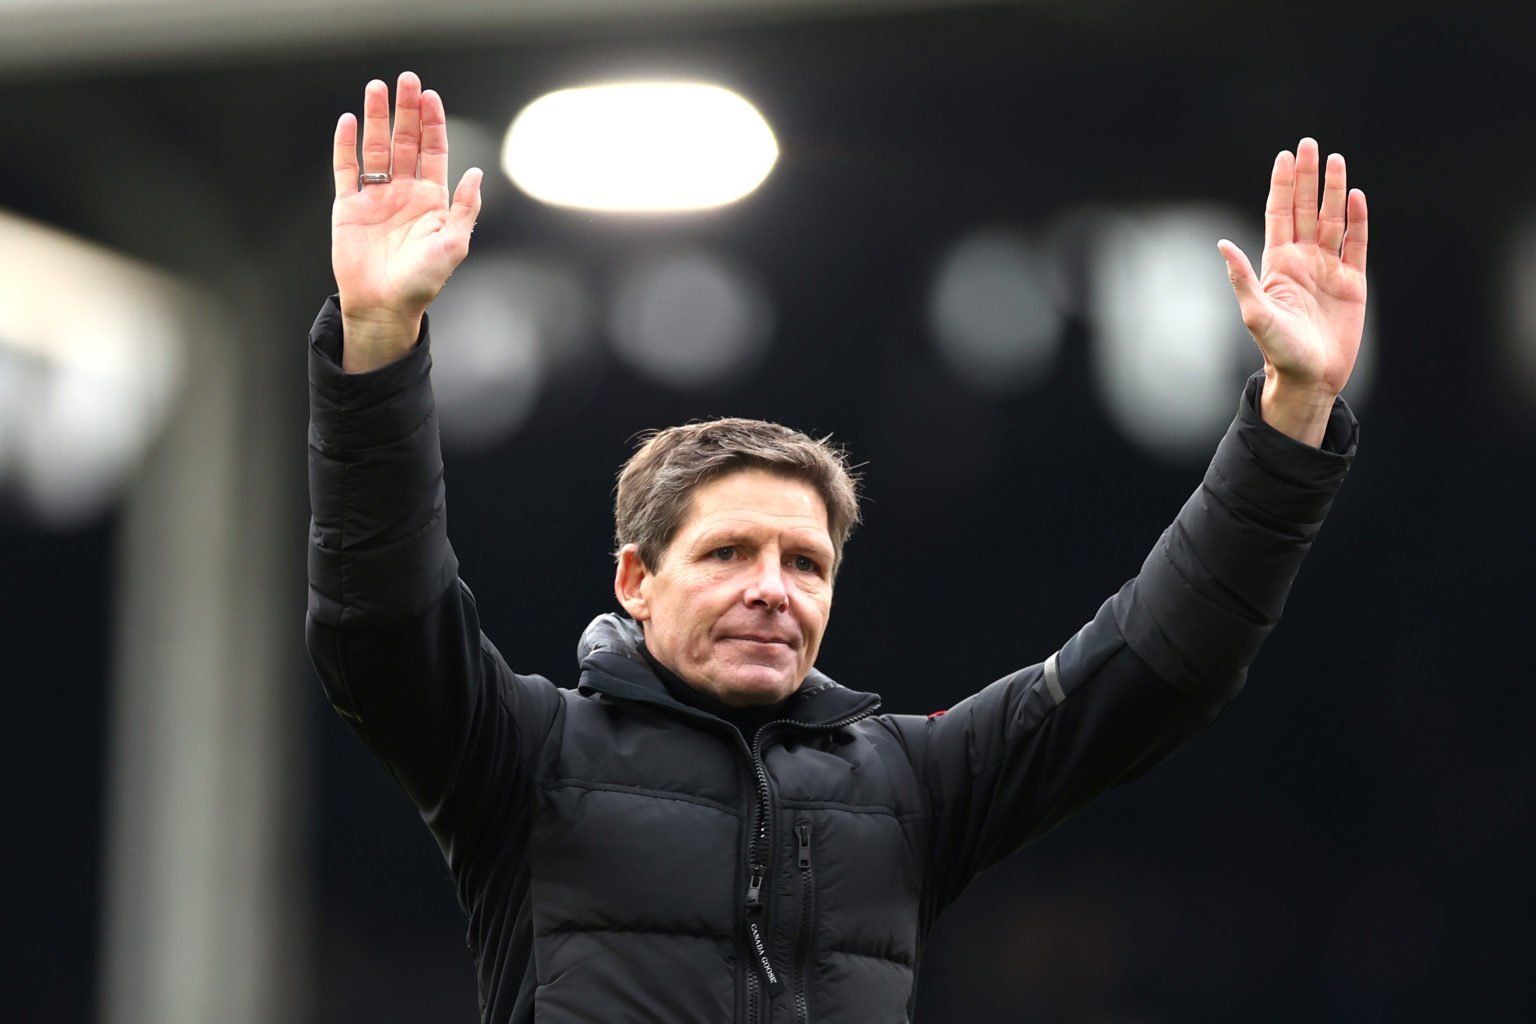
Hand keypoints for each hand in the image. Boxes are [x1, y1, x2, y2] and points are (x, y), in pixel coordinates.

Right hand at [331, 72, 482, 372]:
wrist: (384, 306)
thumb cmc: (422, 282)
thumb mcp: (454, 245)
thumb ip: (466, 208)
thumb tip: (476, 172)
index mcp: (432, 200)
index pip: (433, 152)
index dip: (432, 124)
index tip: (430, 97)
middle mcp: (404, 193)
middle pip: (405, 142)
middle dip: (406, 111)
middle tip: (407, 80)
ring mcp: (375, 197)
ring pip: (376, 148)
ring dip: (378, 118)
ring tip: (377, 88)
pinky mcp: (348, 206)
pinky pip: (347, 169)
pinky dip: (346, 145)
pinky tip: (349, 121)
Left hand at [1218, 138, 1368, 445]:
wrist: (1310, 377)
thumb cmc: (1278, 351)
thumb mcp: (1255, 314)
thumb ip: (1242, 279)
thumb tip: (1223, 244)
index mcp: (1277, 264)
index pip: (1279, 214)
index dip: (1282, 185)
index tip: (1285, 156)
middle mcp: (1302, 261)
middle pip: (1305, 209)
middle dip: (1307, 177)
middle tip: (1310, 144)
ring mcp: (1328, 269)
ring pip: (1332, 220)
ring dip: (1333, 190)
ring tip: (1337, 159)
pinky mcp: (1352, 283)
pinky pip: (1357, 244)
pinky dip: (1357, 220)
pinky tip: (1356, 197)